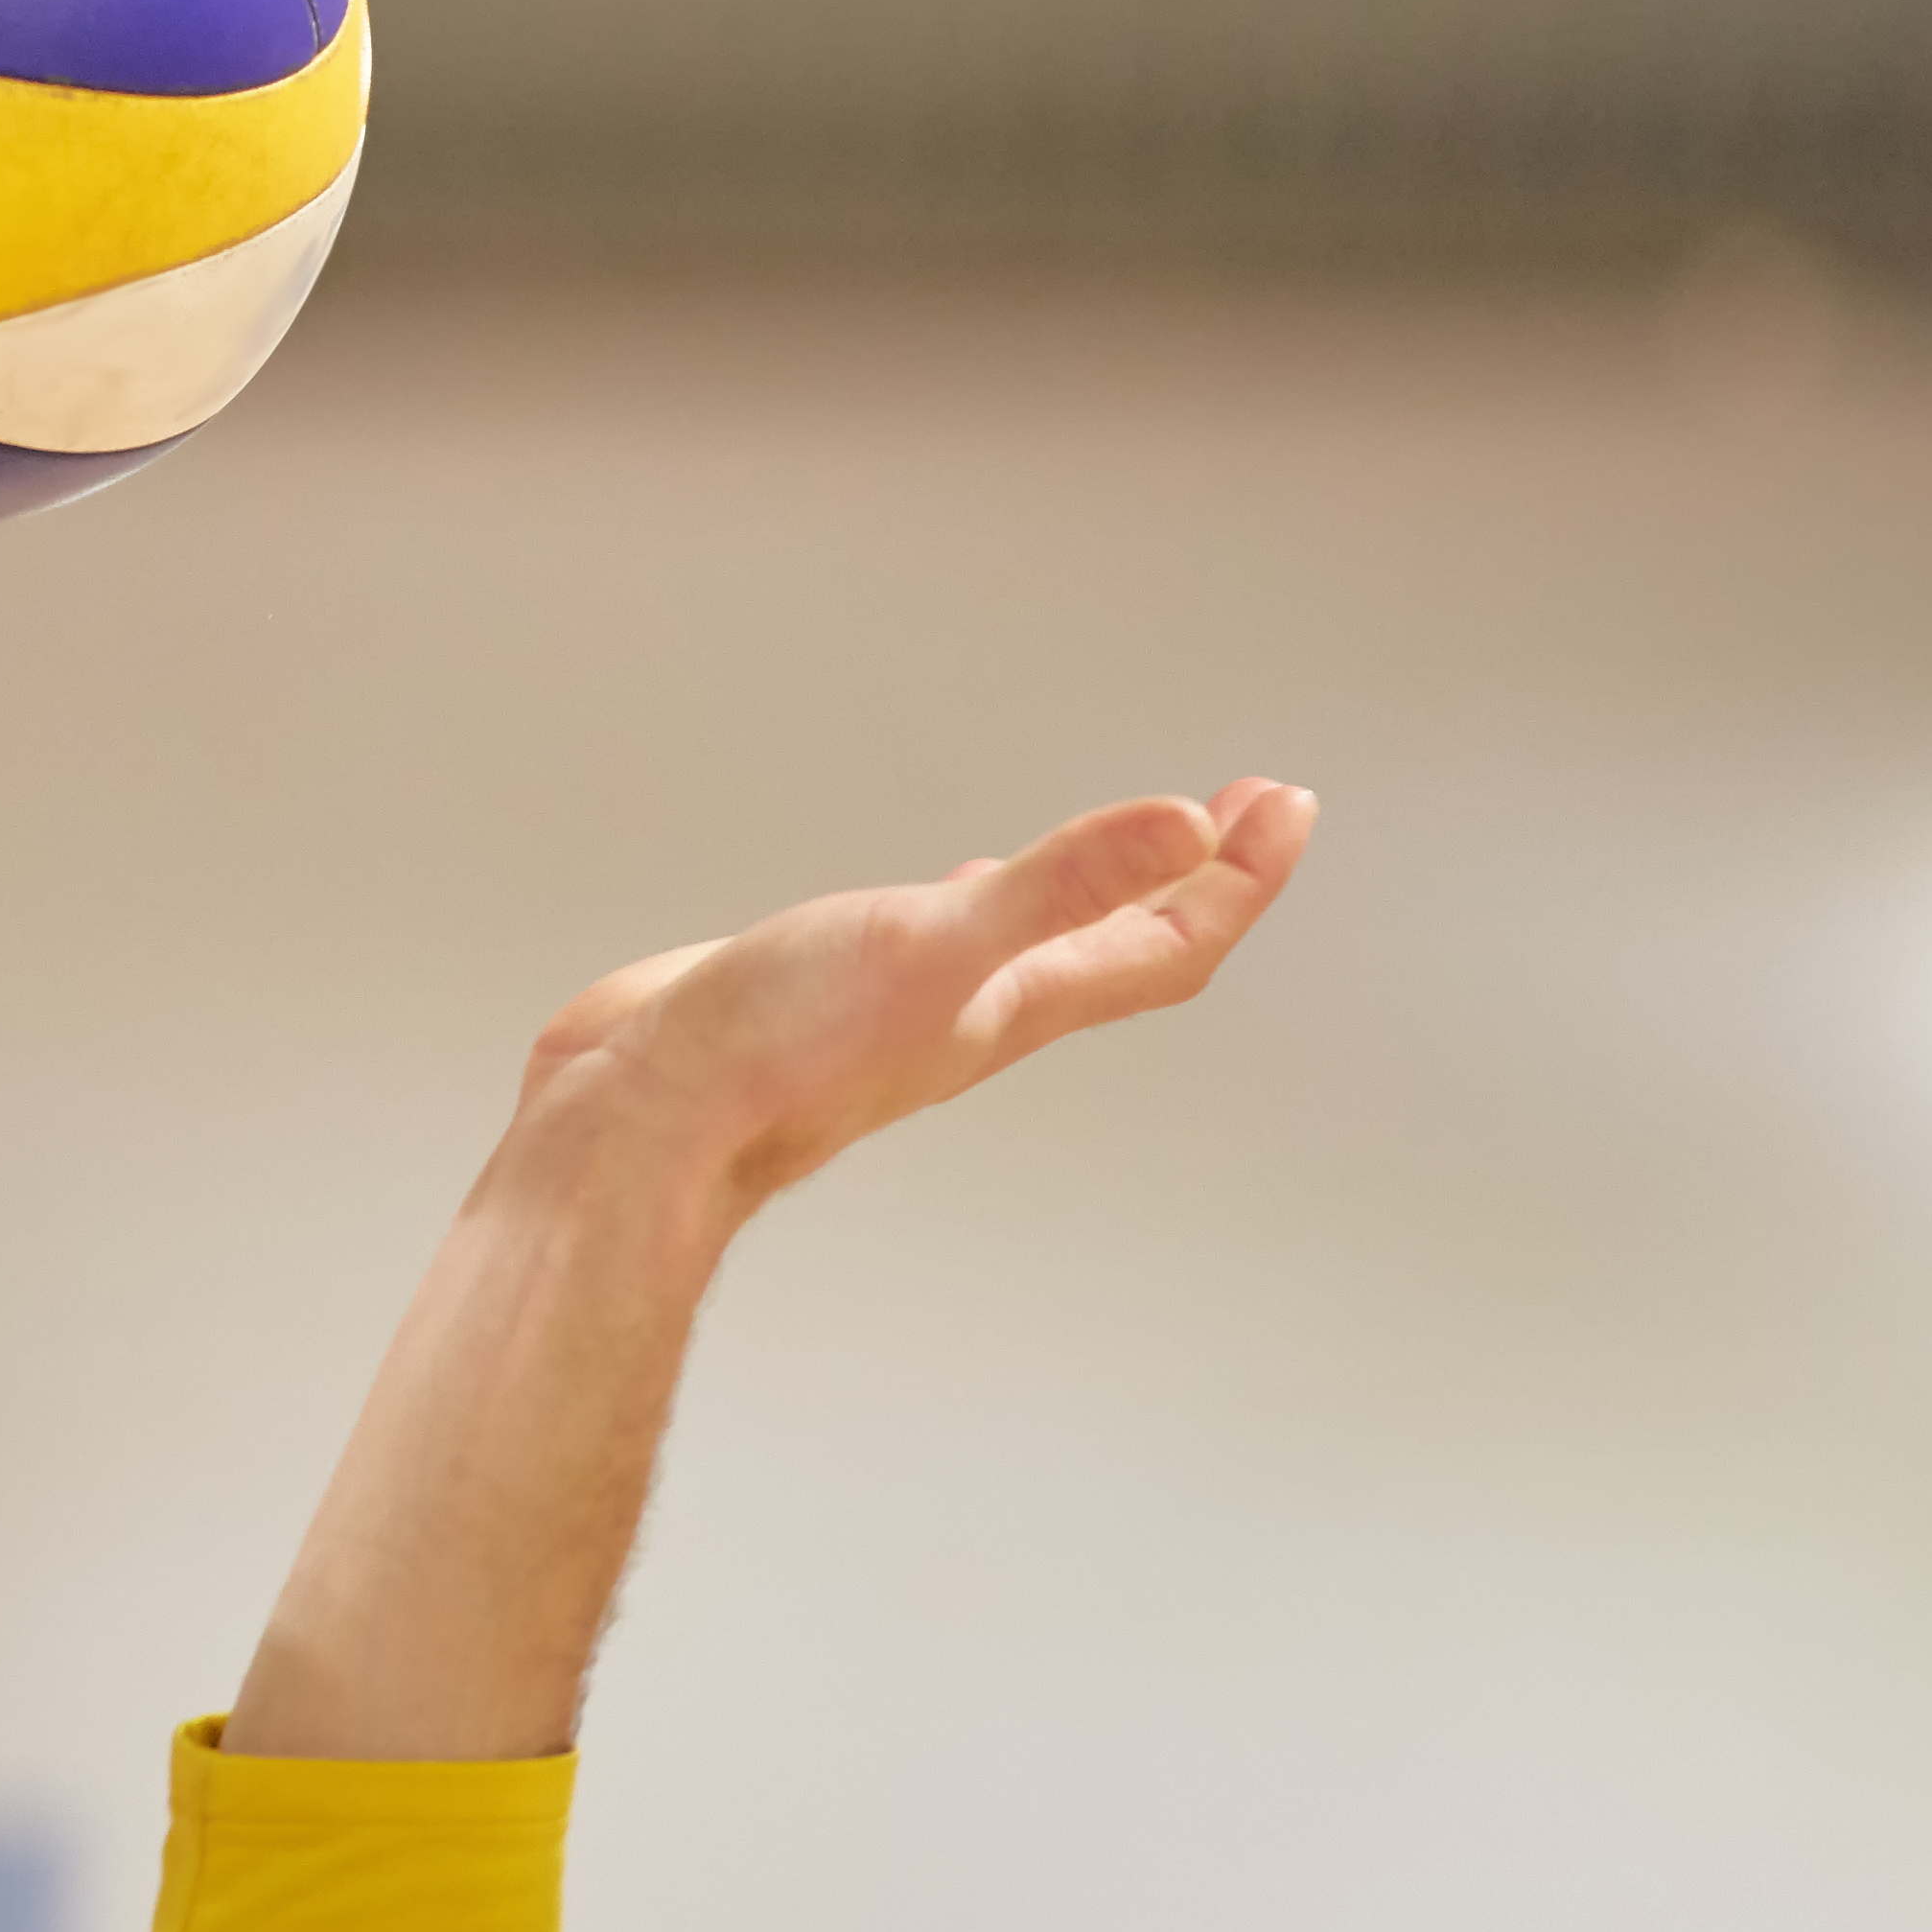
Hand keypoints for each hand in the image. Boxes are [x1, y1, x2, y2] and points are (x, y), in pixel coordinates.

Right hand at [525, 779, 1318, 1235]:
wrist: (644, 1127)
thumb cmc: (780, 1052)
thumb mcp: (935, 944)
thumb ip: (1062, 884)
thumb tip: (1193, 825)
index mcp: (1015, 1003)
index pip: (1169, 944)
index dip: (1242, 880)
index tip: (1287, 804)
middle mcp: (974, 1009)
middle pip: (1120, 947)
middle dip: (1193, 880)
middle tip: (1245, 808)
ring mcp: (902, 1005)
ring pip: (1030, 948)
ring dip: (1094, 896)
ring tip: (1127, 849)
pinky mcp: (828, 991)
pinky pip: (935, 943)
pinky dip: (972, 904)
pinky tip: (949, 892)